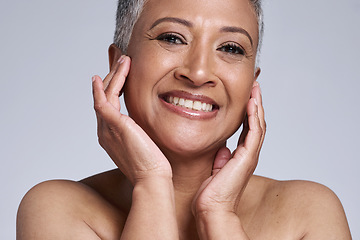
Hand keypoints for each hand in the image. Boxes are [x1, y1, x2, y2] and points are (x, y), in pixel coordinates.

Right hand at [92, 56, 171, 184]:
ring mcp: (107, 128)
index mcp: (110, 135)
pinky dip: (105, 85)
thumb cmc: (151, 165)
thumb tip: (146, 125)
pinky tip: (111, 73)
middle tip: (121, 62)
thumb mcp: (143, 144)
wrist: (151, 179)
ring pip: (105, 95)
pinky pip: (105, 99)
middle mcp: (104, 131)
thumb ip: (139, 132)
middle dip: (112, 78)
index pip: (108, 106)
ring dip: (114, 76)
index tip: (120, 76)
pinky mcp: (114, 125)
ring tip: (124, 60)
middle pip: (103, 97)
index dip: (112, 89)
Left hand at [192, 81, 265, 215]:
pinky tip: (251, 103)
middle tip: (254, 87)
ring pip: (258, 125)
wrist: (212, 208)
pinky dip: (253, 117)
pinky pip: (253, 132)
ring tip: (255, 89)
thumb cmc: (211, 194)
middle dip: (256, 104)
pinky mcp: (247, 158)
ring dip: (257, 106)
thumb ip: (221, 158)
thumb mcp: (215, 169)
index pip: (248, 129)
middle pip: (256, 124)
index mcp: (241, 156)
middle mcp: (248, 155)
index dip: (248, 112)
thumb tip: (223, 149)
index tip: (246, 97)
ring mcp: (249, 156)